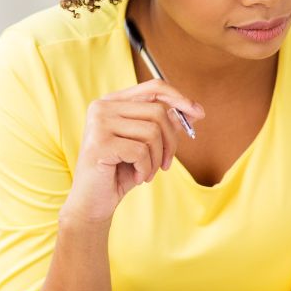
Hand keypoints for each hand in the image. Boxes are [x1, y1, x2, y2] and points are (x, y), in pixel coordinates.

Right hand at [61, 78, 204, 222]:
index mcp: (113, 102)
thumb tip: (194, 111)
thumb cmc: (119, 172)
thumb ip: (165, 125)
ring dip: (157, 159)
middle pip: (157, 112)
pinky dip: (146, 169)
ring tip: (147, 173)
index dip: (179, 98)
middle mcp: (102, 107)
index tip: (199, 113)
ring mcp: (98, 123)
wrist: (92, 202)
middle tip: (166, 164)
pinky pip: (140, 151)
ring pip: (152, 132)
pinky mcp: (99, 143)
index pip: (154, 88)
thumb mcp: (147, 146)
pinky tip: (137, 177)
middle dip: (171, 142)